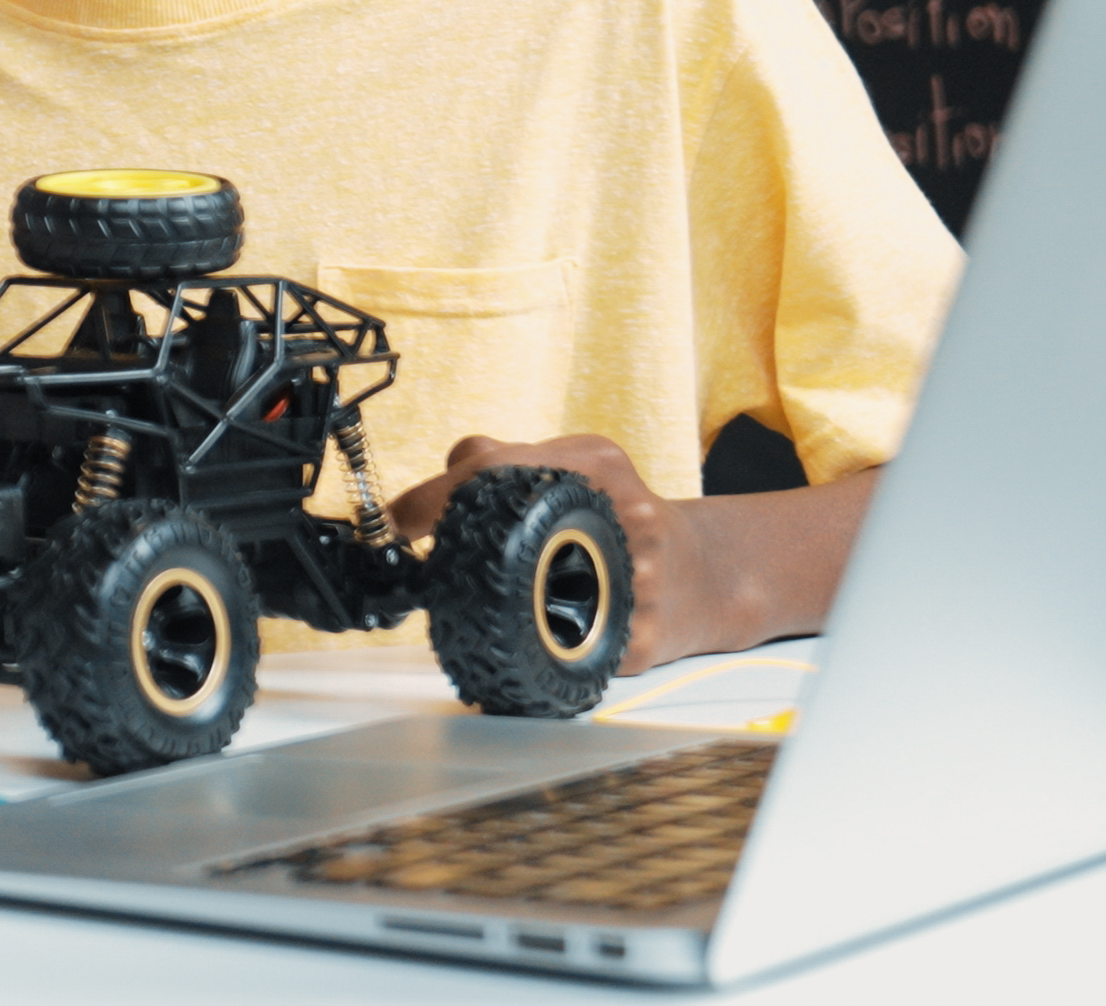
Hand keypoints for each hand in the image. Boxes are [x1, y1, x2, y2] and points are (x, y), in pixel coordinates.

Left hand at [391, 433, 728, 674]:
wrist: (711, 576)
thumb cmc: (627, 517)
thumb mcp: (577, 463)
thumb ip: (501, 461)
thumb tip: (421, 496)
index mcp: (595, 464)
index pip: (487, 468)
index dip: (426, 500)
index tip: (394, 523)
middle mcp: (619, 516)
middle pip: (498, 527)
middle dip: (451, 547)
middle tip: (427, 560)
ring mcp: (633, 580)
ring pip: (521, 595)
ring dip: (488, 596)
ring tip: (485, 592)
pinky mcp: (638, 639)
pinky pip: (558, 644)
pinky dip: (530, 638)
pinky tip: (527, 630)